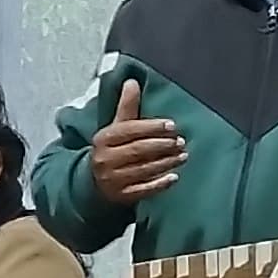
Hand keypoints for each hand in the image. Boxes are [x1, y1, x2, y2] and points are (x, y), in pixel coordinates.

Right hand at [89, 80, 187, 206]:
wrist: (95, 182)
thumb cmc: (112, 149)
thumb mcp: (116, 127)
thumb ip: (126, 106)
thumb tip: (132, 81)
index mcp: (103, 139)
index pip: (129, 130)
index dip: (152, 127)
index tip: (172, 125)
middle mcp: (104, 159)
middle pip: (138, 150)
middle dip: (162, 145)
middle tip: (181, 142)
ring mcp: (112, 179)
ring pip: (143, 170)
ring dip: (166, 163)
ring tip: (183, 156)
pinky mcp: (121, 196)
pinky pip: (143, 190)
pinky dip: (160, 184)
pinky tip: (174, 178)